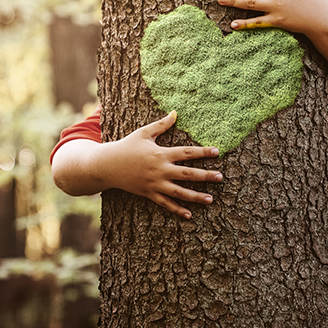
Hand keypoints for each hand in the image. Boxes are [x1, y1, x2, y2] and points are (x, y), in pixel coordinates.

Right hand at [53, 111, 221, 218]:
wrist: (106, 165)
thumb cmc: (126, 146)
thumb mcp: (144, 133)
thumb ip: (162, 125)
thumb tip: (176, 113)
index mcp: (161, 154)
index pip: (186, 153)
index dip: (202, 152)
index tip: (217, 152)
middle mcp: (160, 170)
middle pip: (187, 174)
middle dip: (205, 176)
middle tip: (221, 177)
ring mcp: (154, 184)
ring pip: (179, 192)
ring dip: (196, 196)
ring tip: (211, 199)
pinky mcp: (148, 194)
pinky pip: (165, 203)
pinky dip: (177, 209)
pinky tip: (189, 214)